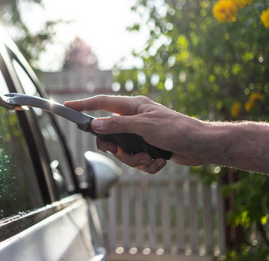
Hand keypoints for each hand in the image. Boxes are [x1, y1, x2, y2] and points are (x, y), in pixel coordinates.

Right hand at [65, 95, 209, 173]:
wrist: (201, 147)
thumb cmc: (177, 130)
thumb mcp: (145, 126)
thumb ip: (118, 126)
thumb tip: (95, 125)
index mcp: (132, 107)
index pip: (102, 103)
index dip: (83, 105)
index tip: (67, 107)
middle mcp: (134, 120)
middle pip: (109, 135)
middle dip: (116, 149)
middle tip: (120, 151)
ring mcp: (140, 136)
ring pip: (122, 152)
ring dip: (135, 159)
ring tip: (150, 158)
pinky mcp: (148, 149)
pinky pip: (136, 160)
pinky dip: (146, 165)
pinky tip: (159, 162)